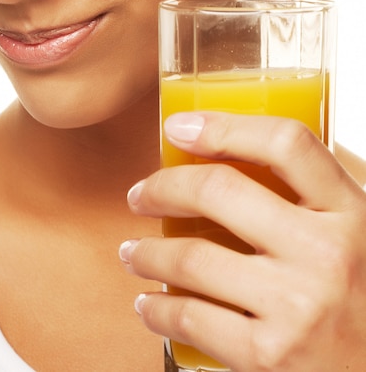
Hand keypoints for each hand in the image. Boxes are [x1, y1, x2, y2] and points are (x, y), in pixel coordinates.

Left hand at [120, 112, 365, 370]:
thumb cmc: (359, 298)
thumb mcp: (356, 234)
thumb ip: (312, 197)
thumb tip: (236, 154)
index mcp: (350, 211)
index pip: (284, 143)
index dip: (222, 127)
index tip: (178, 128)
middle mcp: (326, 253)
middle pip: (218, 190)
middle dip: (162, 187)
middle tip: (141, 195)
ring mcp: (298, 305)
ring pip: (191, 257)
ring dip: (146, 254)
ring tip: (133, 253)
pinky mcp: (271, 356)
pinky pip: (190, 318)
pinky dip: (157, 310)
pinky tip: (149, 305)